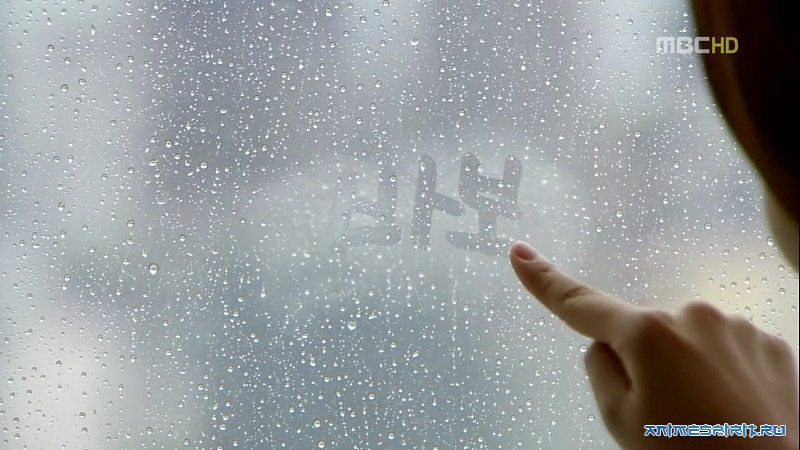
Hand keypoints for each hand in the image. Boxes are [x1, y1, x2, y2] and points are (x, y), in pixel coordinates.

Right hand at [509, 241, 798, 448]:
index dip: (545, 280)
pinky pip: (727, 349)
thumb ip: (600, 370)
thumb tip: (608, 345)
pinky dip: (724, 373)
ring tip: (705, 418)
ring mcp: (737, 327)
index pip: (582, 304)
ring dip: (688, 368)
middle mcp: (692, 315)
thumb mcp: (621, 422)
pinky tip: (735, 409)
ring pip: (688, 341)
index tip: (519, 253)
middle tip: (665, 415)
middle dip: (646, 363)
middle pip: (644, 333)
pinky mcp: (771, 344)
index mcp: (647, 334)